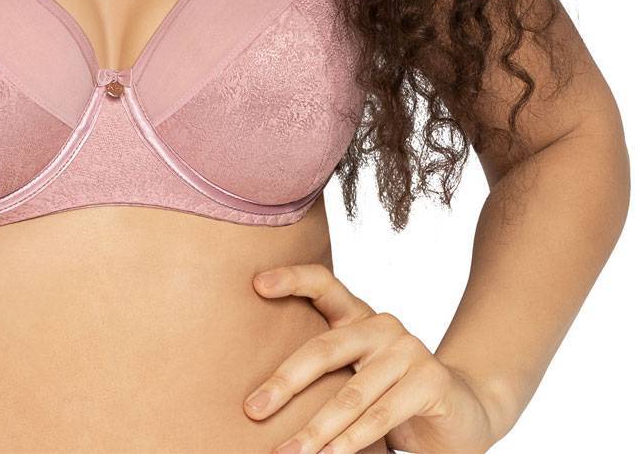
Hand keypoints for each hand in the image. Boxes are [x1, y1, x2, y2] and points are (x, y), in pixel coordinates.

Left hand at [242, 263, 498, 453]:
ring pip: (351, 393)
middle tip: (253, 408)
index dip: (292, 279)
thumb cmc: (394, 398)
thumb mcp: (357, 381)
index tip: (257, 284)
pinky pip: (381, 414)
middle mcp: (382, 326)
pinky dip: (352, 441)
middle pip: (325, 348)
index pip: (324, 285)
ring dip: (317, 430)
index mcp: (359, 318)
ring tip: (288, 452)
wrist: (463, 413)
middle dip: (285, 381)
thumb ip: (326, 378)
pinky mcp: (430, 380)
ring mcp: (408, 350)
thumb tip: (263, 398)